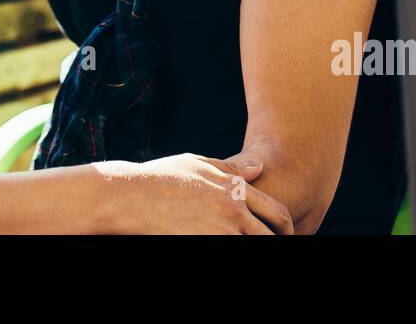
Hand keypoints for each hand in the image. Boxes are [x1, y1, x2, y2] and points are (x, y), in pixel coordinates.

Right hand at [115, 153, 294, 234]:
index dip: (286, 228)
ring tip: (240, 240)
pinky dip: (230, 247)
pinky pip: (228, 251)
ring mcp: (219, 233)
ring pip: (251, 246)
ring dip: (251, 245)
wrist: (130, 195)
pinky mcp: (203, 244)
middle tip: (275, 244)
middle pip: (269, 237)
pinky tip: (221, 243)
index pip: (277, 213)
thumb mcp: (198, 164)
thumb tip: (259, 167)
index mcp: (235, 189)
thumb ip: (232, 169)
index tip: (285, 234)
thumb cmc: (161, 177)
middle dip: (275, 242)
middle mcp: (232, 212)